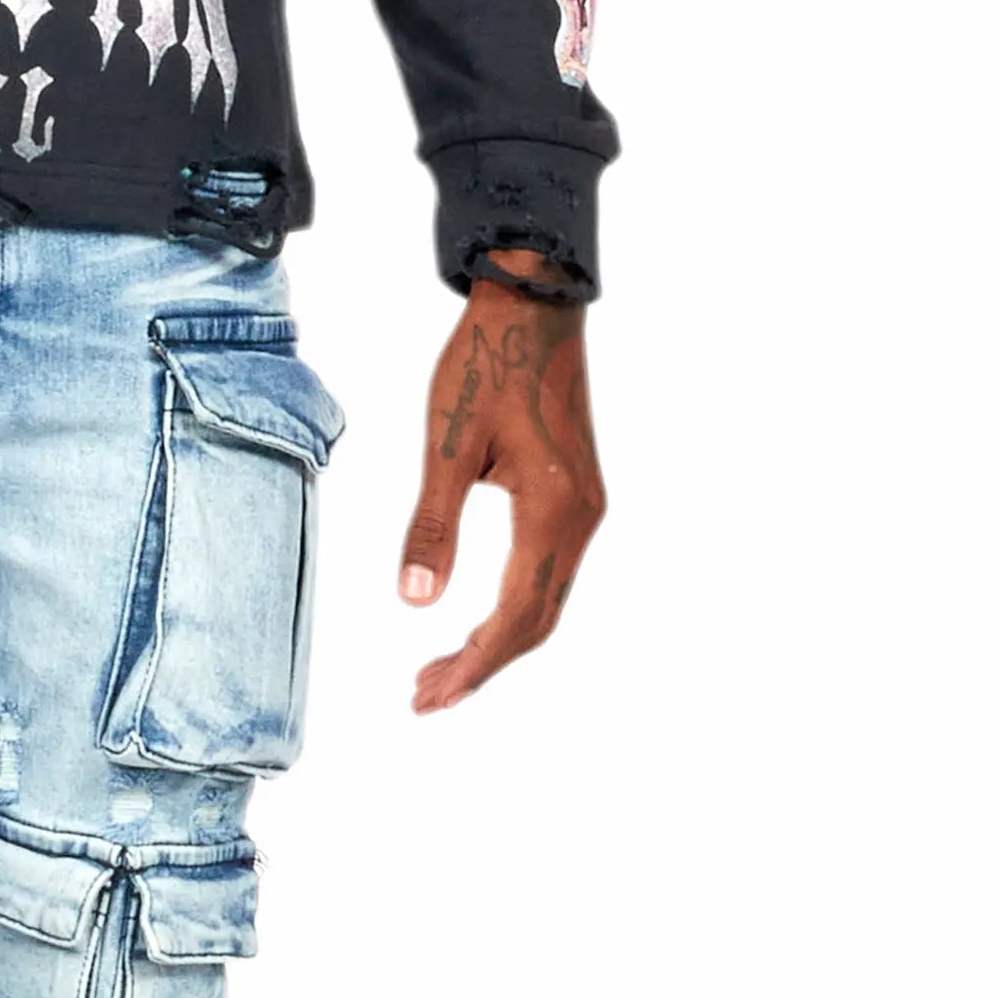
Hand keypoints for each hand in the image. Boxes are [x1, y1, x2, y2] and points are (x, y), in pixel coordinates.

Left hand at [398, 274, 605, 713]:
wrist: (533, 301)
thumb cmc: (485, 363)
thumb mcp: (448, 444)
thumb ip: (433, 525)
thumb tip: (413, 602)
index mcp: (552, 511)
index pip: (516, 616)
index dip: (473, 665)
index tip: (428, 696)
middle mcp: (581, 518)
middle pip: (537, 621)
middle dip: (481, 665)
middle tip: (423, 695)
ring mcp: (585, 508)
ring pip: (546, 599)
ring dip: (496, 640)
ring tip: (439, 668)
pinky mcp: (576, 494)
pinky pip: (550, 571)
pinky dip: (513, 607)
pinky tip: (478, 617)